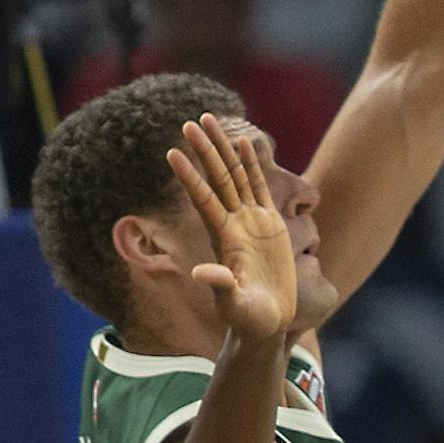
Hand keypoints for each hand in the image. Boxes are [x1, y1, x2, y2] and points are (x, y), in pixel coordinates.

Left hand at [168, 116, 295, 341]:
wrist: (266, 321)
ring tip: (212, 120)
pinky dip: (252, 165)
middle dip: (204, 149)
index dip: (189, 176)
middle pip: (217, 178)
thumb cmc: (248, 317)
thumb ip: (220, 285)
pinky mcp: (270, 224)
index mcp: (224, 238)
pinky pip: (259, 187)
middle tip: (190, 121)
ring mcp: (251, 221)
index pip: (204, 199)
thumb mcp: (234, 304)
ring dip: (224, 149)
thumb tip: (200, 273)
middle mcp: (234, 224)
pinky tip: (246, 142)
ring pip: (236, 176)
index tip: (173, 151)